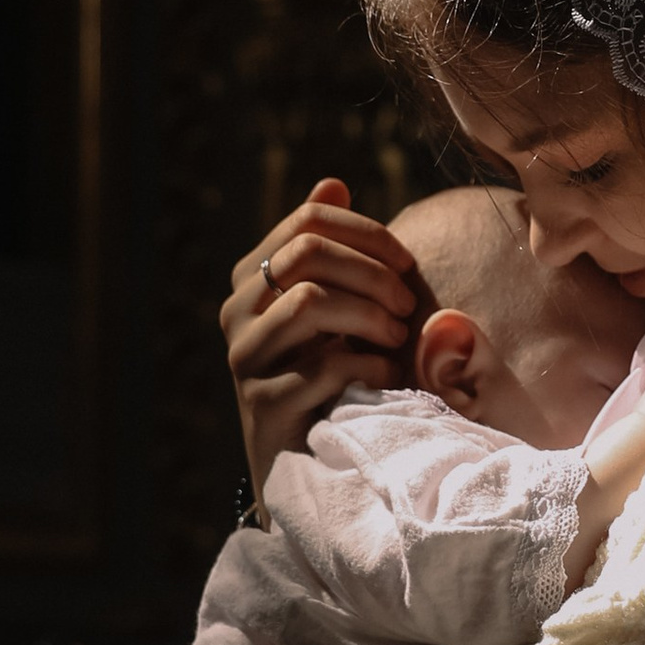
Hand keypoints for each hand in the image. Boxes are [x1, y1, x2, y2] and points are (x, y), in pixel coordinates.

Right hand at [223, 177, 417, 496]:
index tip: (407, 262)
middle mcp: (237, 312)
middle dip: (372, 273)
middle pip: (307, 254)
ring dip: (368, 316)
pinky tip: (386, 376)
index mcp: (253, 277)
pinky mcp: (264, 405)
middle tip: (405, 305)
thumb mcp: (334, 307)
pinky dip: (368, 364)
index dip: (366, 233)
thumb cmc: (330, 373)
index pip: (307, 222)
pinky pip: (323, 365)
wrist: (308, 461)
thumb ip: (329, 250)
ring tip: (396, 339)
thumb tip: (331, 183)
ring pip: (309, 301)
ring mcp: (245, 359)